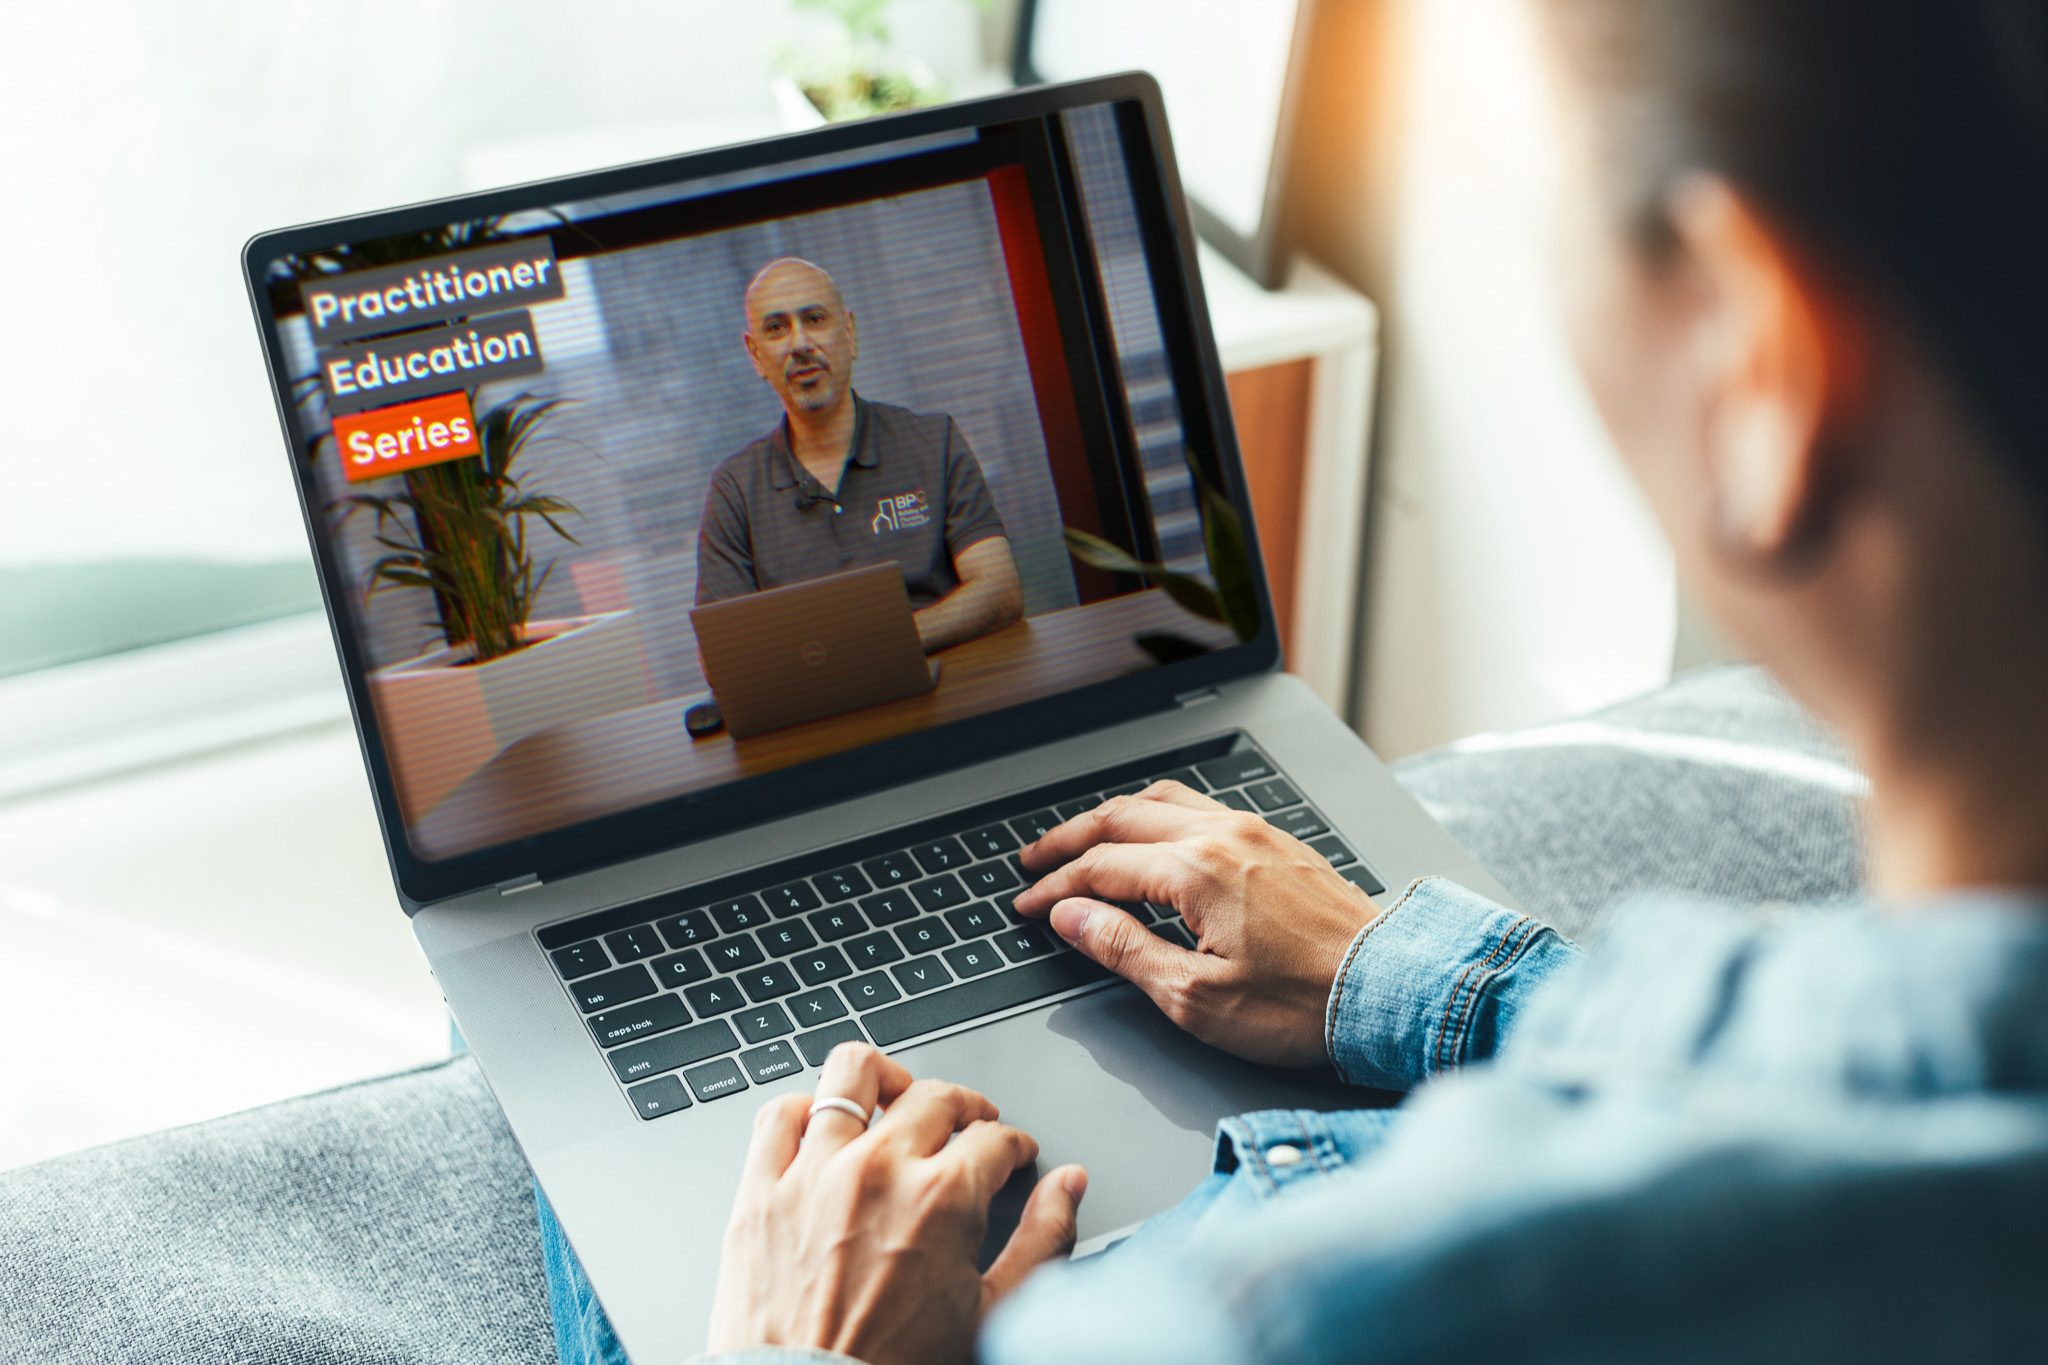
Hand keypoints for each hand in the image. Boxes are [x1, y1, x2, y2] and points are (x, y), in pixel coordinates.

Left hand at [707, 1042, 1087, 1364]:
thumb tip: (1067, 1185)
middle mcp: (879, 1169)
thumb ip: (1040, 1240)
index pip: (994, 1136)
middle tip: (969, 1126)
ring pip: (852, 1073)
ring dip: (884, 1078)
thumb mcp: (989, 1313)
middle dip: (966, 1106)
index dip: (1012, 1144)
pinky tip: (822, 1126)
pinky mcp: (760, 1188)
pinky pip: (779, 1114)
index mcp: (942, 1198)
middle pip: (936, 1095)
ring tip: (895, 1094)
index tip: (1010, 1154)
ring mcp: (813, 1171)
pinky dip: (803, 1108)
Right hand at [1013, 781, 1379, 1067]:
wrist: (1389, 991)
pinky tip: (1157, 833)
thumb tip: (1072, 918)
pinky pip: (1203, 807)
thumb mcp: (1195, 996)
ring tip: (1086, 837)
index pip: (1101, 867)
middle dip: (1070, 839)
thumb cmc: (1304, 1004)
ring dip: (1115, 816)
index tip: (1029, 906)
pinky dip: (1160, 814)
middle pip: (1123, 817)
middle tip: (1035, 859)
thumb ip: (1124, 948)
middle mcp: (1223, 836)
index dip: (1055, 887)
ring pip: (1164, 801)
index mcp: (1195, 870)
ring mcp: (1255, 833)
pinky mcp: (1279, 843)